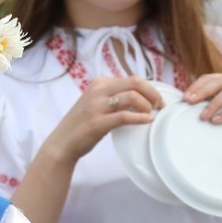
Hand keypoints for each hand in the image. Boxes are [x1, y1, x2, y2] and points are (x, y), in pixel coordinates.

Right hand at [41, 76, 165, 165]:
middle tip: (160, 105)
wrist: (62, 143)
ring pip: (132, 96)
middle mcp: (97, 91)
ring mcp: (96, 106)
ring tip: (151, 114)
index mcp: (98, 83)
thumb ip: (113, 96)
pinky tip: (148, 121)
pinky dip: (140, 118)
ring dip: (147, 105)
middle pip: (134, 83)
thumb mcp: (95, 103)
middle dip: (152, 93)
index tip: (156, 100)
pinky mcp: (97, 123)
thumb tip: (140, 96)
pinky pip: (125, 116)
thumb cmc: (82, 125)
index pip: (131, 79)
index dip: (149, 88)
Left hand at [183, 72, 221, 146]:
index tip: (184, 98)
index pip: (211, 77)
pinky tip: (217, 121)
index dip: (197, 86)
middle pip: (220, 81)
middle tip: (189, 103)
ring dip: (214, 103)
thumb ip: (211, 100)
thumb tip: (186, 100)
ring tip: (202, 116)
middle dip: (202, 91)